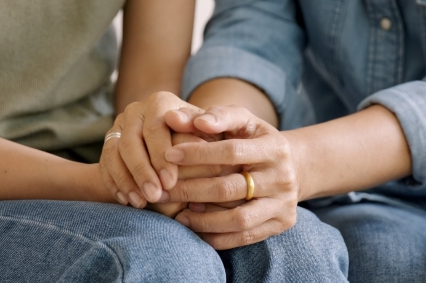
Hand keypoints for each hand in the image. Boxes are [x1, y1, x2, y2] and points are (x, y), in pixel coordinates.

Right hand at [99, 91, 203, 207]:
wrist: (180, 140)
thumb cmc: (202, 136)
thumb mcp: (210, 130)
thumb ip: (211, 126)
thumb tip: (203, 124)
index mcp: (161, 102)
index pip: (156, 129)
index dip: (161, 156)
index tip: (170, 183)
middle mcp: (136, 110)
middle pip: (131, 141)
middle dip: (142, 172)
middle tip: (154, 197)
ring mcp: (120, 125)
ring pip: (114, 152)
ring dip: (126, 180)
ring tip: (140, 203)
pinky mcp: (109, 141)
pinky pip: (105, 163)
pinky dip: (114, 183)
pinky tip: (126, 200)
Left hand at [163, 106, 299, 249]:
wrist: (292, 166)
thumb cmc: (255, 140)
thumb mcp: (242, 121)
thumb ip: (214, 116)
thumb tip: (174, 117)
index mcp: (275, 147)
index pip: (232, 152)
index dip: (198, 154)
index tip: (168, 155)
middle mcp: (283, 177)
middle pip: (230, 188)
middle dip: (190, 190)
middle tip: (161, 191)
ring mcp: (284, 203)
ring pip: (238, 219)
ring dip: (202, 220)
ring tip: (177, 214)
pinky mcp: (282, 223)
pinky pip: (244, 237)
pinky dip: (216, 236)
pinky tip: (195, 227)